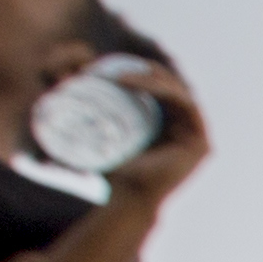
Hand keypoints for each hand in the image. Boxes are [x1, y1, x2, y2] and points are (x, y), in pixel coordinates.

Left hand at [101, 56, 213, 202]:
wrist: (127, 198)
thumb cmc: (111, 168)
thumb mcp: (100, 129)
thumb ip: (88, 103)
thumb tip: (60, 70)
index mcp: (167, 125)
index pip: (158, 88)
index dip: (139, 71)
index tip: (111, 66)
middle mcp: (185, 129)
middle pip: (170, 86)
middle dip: (147, 70)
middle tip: (120, 63)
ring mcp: (196, 136)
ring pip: (178, 91)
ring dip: (153, 78)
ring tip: (123, 76)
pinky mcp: (202, 144)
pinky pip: (186, 105)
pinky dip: (165, 90)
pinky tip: (141, 85)